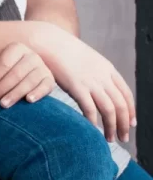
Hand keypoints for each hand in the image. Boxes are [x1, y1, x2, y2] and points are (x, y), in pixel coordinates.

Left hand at [0, 42, 54, 108]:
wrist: (27, 70)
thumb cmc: (6, 67)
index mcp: (17, 48)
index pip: (4, 64)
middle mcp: (32, 56)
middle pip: (16, 74)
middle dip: (1, 88)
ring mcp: (43, 67)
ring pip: (29, 81)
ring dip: (15, 94)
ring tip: (3, 104)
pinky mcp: (50, 79)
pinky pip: (46, 86)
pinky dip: (38, 93)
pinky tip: (29, 100)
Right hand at [24, 25, 136, 142]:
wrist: (48, 40)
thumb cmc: (61, 50)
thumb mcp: (85, 59)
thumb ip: (93, 72)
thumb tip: (94, 86)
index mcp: (108, 69)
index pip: (126, 94)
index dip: (131, 111)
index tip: (131, 123)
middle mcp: (103, 76)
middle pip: (121, 105)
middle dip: (124, 124)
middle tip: (124, 138)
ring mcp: (91, 81)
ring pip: (109, 110)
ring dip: (112, 127)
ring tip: (110, 139)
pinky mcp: (76, 86)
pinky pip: (90, 108)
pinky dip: (94, 121)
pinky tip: (92, 130)